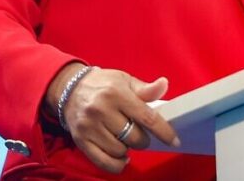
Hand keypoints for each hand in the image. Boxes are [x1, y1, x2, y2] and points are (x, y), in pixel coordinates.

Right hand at [45, 63, 179, 173]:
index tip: (174, 140)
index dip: (163, 131)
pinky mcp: (81, 141)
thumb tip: (164, 85)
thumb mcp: (125, 80)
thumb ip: (145, 88)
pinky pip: (103, 162)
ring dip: (128, 148)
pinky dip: (117, 163)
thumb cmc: (103, 84)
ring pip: (120, 150)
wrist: (70, 89)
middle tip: (140, 131)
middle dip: (143, 139)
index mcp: (116, 93)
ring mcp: (89, 127)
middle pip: (134, 137)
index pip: (146, 116)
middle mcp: (101, 110)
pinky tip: (121, 155)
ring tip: (126, 137)